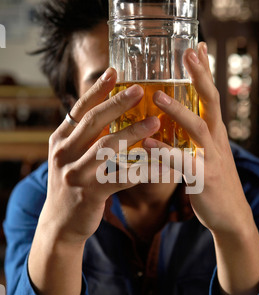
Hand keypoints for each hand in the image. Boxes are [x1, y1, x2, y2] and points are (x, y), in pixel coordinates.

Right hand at [42, 67, 159, 243]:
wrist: (61, 223)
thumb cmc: (73, 184)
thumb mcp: (71, 156)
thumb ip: (85, 135)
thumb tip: (109, 109)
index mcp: (60, 139)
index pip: (79, 109)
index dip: (97, 90)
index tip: (115, 71)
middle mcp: (64, 153)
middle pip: (93, 122)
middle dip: (117, 103)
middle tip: (140, 90)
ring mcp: (75, 174)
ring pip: (107, 147)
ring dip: (133, 133)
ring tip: (156, 122)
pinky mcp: (90, 193)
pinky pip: (121, 177)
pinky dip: (143, 170)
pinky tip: (161, 164)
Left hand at [144, 42, 250, 234]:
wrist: (231, 216)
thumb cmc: (213, 182)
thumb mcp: (207, 154)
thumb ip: (194, 137)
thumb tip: (175, 120)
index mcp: (215, 132)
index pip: (211, 94)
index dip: (205, 70)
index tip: (196, 45)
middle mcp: (217, 140)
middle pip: (211, 101)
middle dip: (200, 76)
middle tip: (187, 52)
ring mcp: (213, 158)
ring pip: (198, 128)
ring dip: (179, 111)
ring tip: (158, 96)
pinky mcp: (205, 179)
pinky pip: (182, 162)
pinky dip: (165, 151)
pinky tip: (148, 142)